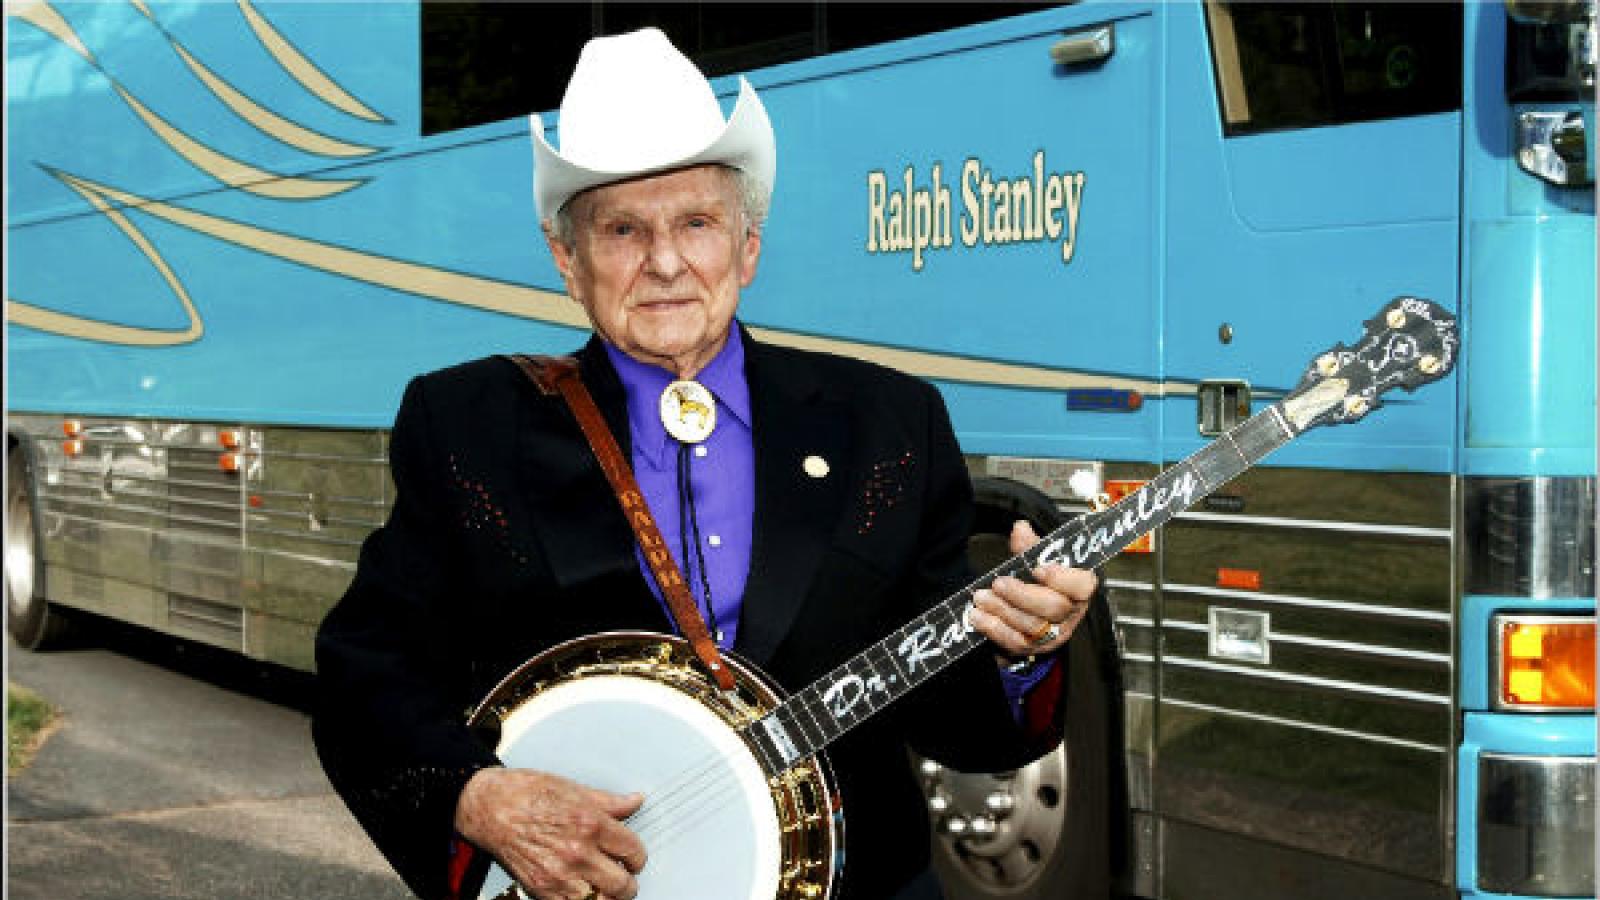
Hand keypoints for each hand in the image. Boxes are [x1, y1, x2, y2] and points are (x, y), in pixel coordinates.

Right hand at [455, 768, 645, 899]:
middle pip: (623, 885)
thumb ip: (609, 802)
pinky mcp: (541, 889)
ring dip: (607, 896)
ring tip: (604, 887)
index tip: (634, 859)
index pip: (633, 851)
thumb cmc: (528, 793)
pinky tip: (582, 890)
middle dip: (628, 882)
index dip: (638, 857)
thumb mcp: (574, 789)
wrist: (490, 807)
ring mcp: (559, 875)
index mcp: (591, 824)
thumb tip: (634, 801)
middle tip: (623, 876)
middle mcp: (578, 852)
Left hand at [968, 520, 1096, 657]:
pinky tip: (978, 616)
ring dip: (1002, 610)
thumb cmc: (1038, 583)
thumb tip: (1020, 529)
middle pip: (1053, 608)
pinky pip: (1015, 642)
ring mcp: (1053, 635)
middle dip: (1022, 595)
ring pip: (1032, 626)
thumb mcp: (1037, 560)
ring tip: (981, 597)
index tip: (1038, 568)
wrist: (1025, 610)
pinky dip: (994, 628)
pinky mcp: (1033, 649)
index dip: (1062, 578)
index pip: (1082, 586)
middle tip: (998, 583)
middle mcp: (1070, 614)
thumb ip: (1030, 546)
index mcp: (1077, 589)